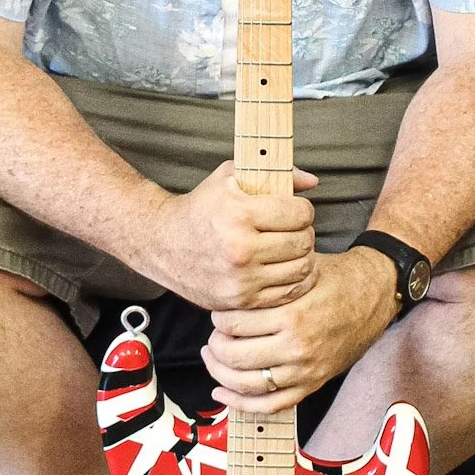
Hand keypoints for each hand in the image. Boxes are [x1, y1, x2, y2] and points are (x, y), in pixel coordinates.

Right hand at [139, 161, 318, 310]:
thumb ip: (274, 174)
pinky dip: (293, 281)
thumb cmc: (201, 206)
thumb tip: (313, 183)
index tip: (295, 210)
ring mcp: (240, 279)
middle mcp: (240, 249)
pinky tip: (284, 268)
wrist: (161, 242)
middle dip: (305, 233)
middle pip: (303, 242)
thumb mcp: (230, 178)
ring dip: (302, 258)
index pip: (300, 214)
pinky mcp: (240, 300)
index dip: (303, 209)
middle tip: (294, 230)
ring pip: (300, 270)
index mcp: (238, 213)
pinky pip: (286, 294)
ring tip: (290, 249)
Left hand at [201, 246, 400, 413]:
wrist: (374, 294)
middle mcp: (298, 348)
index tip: (218, 312)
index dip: (218, 317)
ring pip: (247, 385)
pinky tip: (222, 393)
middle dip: (215, 345)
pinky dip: (241, 404)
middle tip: (214, 334)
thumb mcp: (299, 271)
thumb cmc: (336, 278)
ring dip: (221, 373)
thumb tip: (227, 290)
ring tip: (213, 357)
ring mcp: (305, 371)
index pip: (233, 324)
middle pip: (235, 356)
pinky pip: (270, 406)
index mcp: (292, 316)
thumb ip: (266, 283)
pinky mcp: (312, 384)